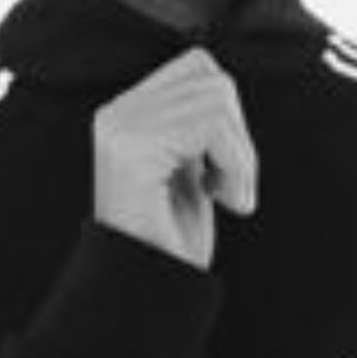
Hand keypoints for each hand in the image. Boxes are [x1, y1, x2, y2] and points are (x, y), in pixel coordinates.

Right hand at [92, 47, 257, 269]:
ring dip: (241, 154)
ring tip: (226, 193)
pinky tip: (220, 198)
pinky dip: (236, 164)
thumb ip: (196, 117)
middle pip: (212, 78)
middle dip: (240, 134)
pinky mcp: (132, 150)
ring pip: (218, 98)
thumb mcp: (189, 161)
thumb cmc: (173, 236)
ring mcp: (120, 129)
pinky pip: (213, 126)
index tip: (222, 164)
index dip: (228, 113)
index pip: (198, 66)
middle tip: (230, 185)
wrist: (150, 291)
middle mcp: (115, 113)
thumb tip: (223, 82)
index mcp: (125, 111)